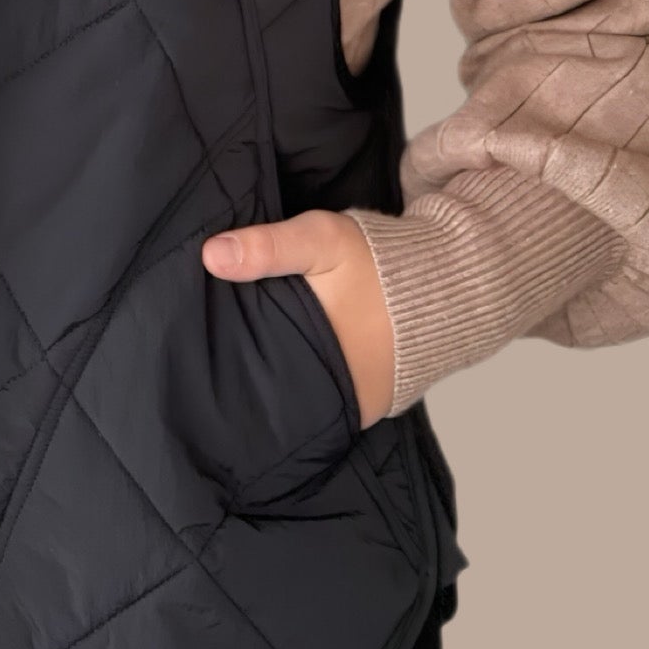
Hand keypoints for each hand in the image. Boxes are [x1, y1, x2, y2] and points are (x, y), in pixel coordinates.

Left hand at [201, 210, 394, 428]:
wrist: (453, 279)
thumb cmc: (381, 262)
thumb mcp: (323, 241)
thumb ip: (270, 247)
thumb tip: (210, 255)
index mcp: (321, 368)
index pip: (256, 379)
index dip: (225, 360)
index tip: (195, 342)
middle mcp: (342, 401)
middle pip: (275, 392)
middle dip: (248, 369)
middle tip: (211, 346)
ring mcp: (358, 407)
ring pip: (298, 395)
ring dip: (275, 374)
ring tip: (235, 352)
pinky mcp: (370, 401)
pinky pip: (323, 394)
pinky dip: (303, 375)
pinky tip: (280, 353)